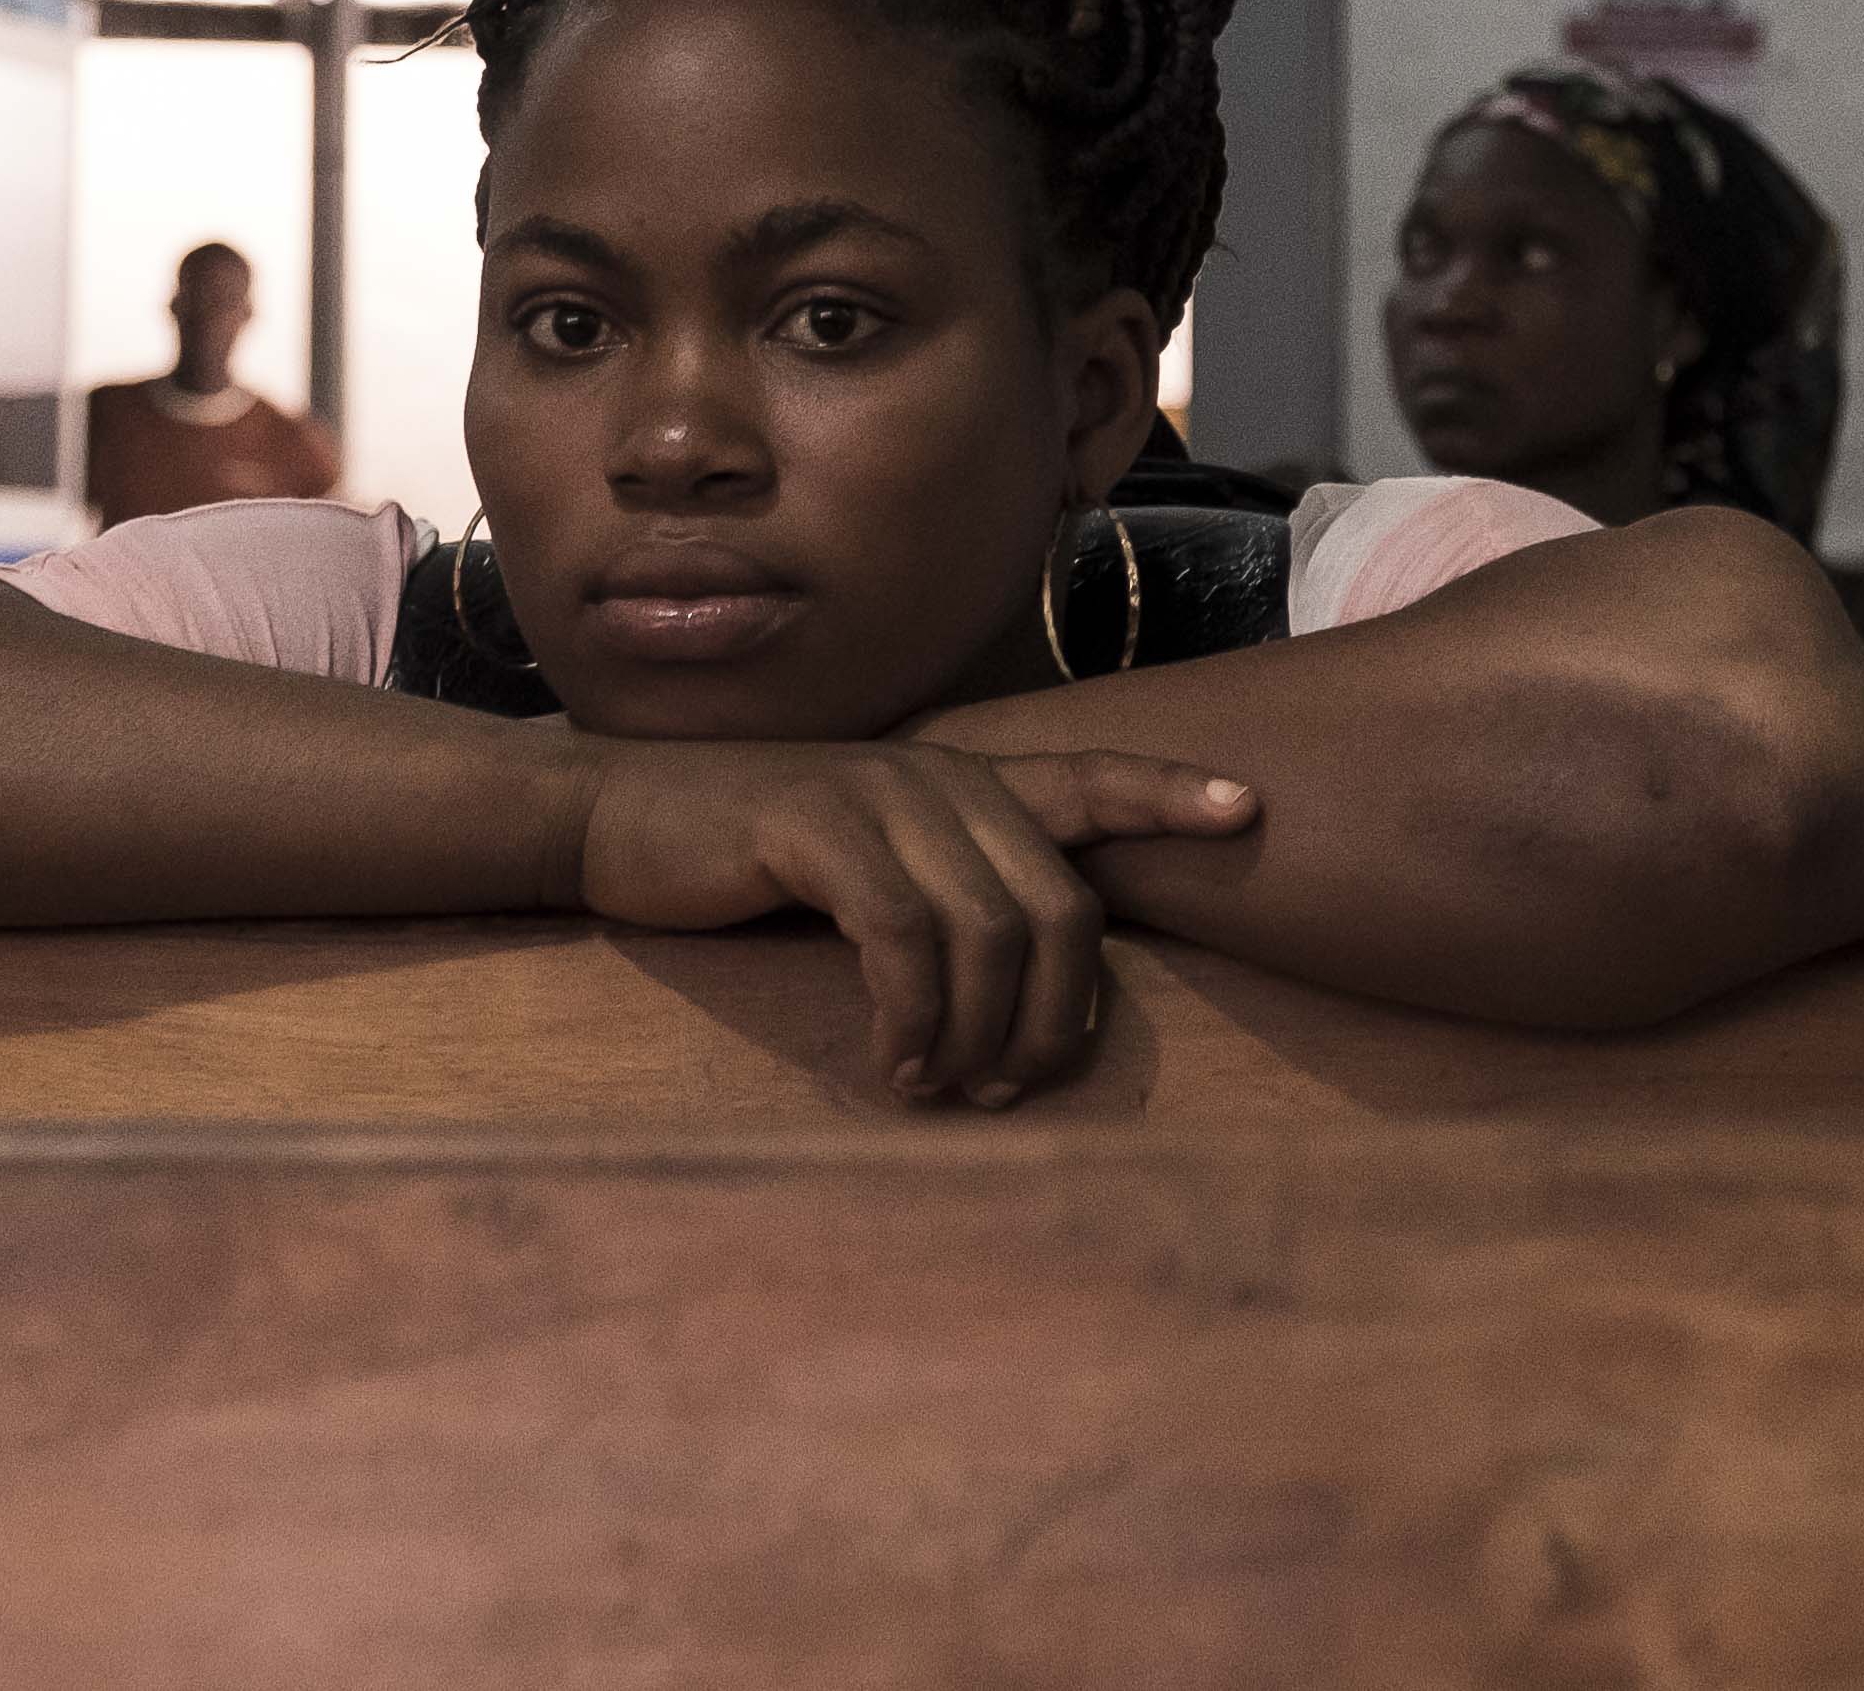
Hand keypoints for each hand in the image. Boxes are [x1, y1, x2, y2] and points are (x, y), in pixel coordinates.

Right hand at [564, 740, 1260, 1107]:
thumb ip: (944, 892)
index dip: (1168, 793)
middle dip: (1059, 1015)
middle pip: (1061, 904)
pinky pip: (904, 938)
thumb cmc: (741, 856)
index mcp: (958, 780)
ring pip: (992, 931)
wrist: (612, 815)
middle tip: (1014, 1087)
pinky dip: (912, 1018)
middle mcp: (936, 775)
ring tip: (945, 1089)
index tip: (1251, 805)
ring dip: (981, 1035)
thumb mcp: (861, 861)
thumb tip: (1021, 991)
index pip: (1086, 777)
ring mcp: (877, 794)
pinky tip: (893, 1066)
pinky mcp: (815, 826)